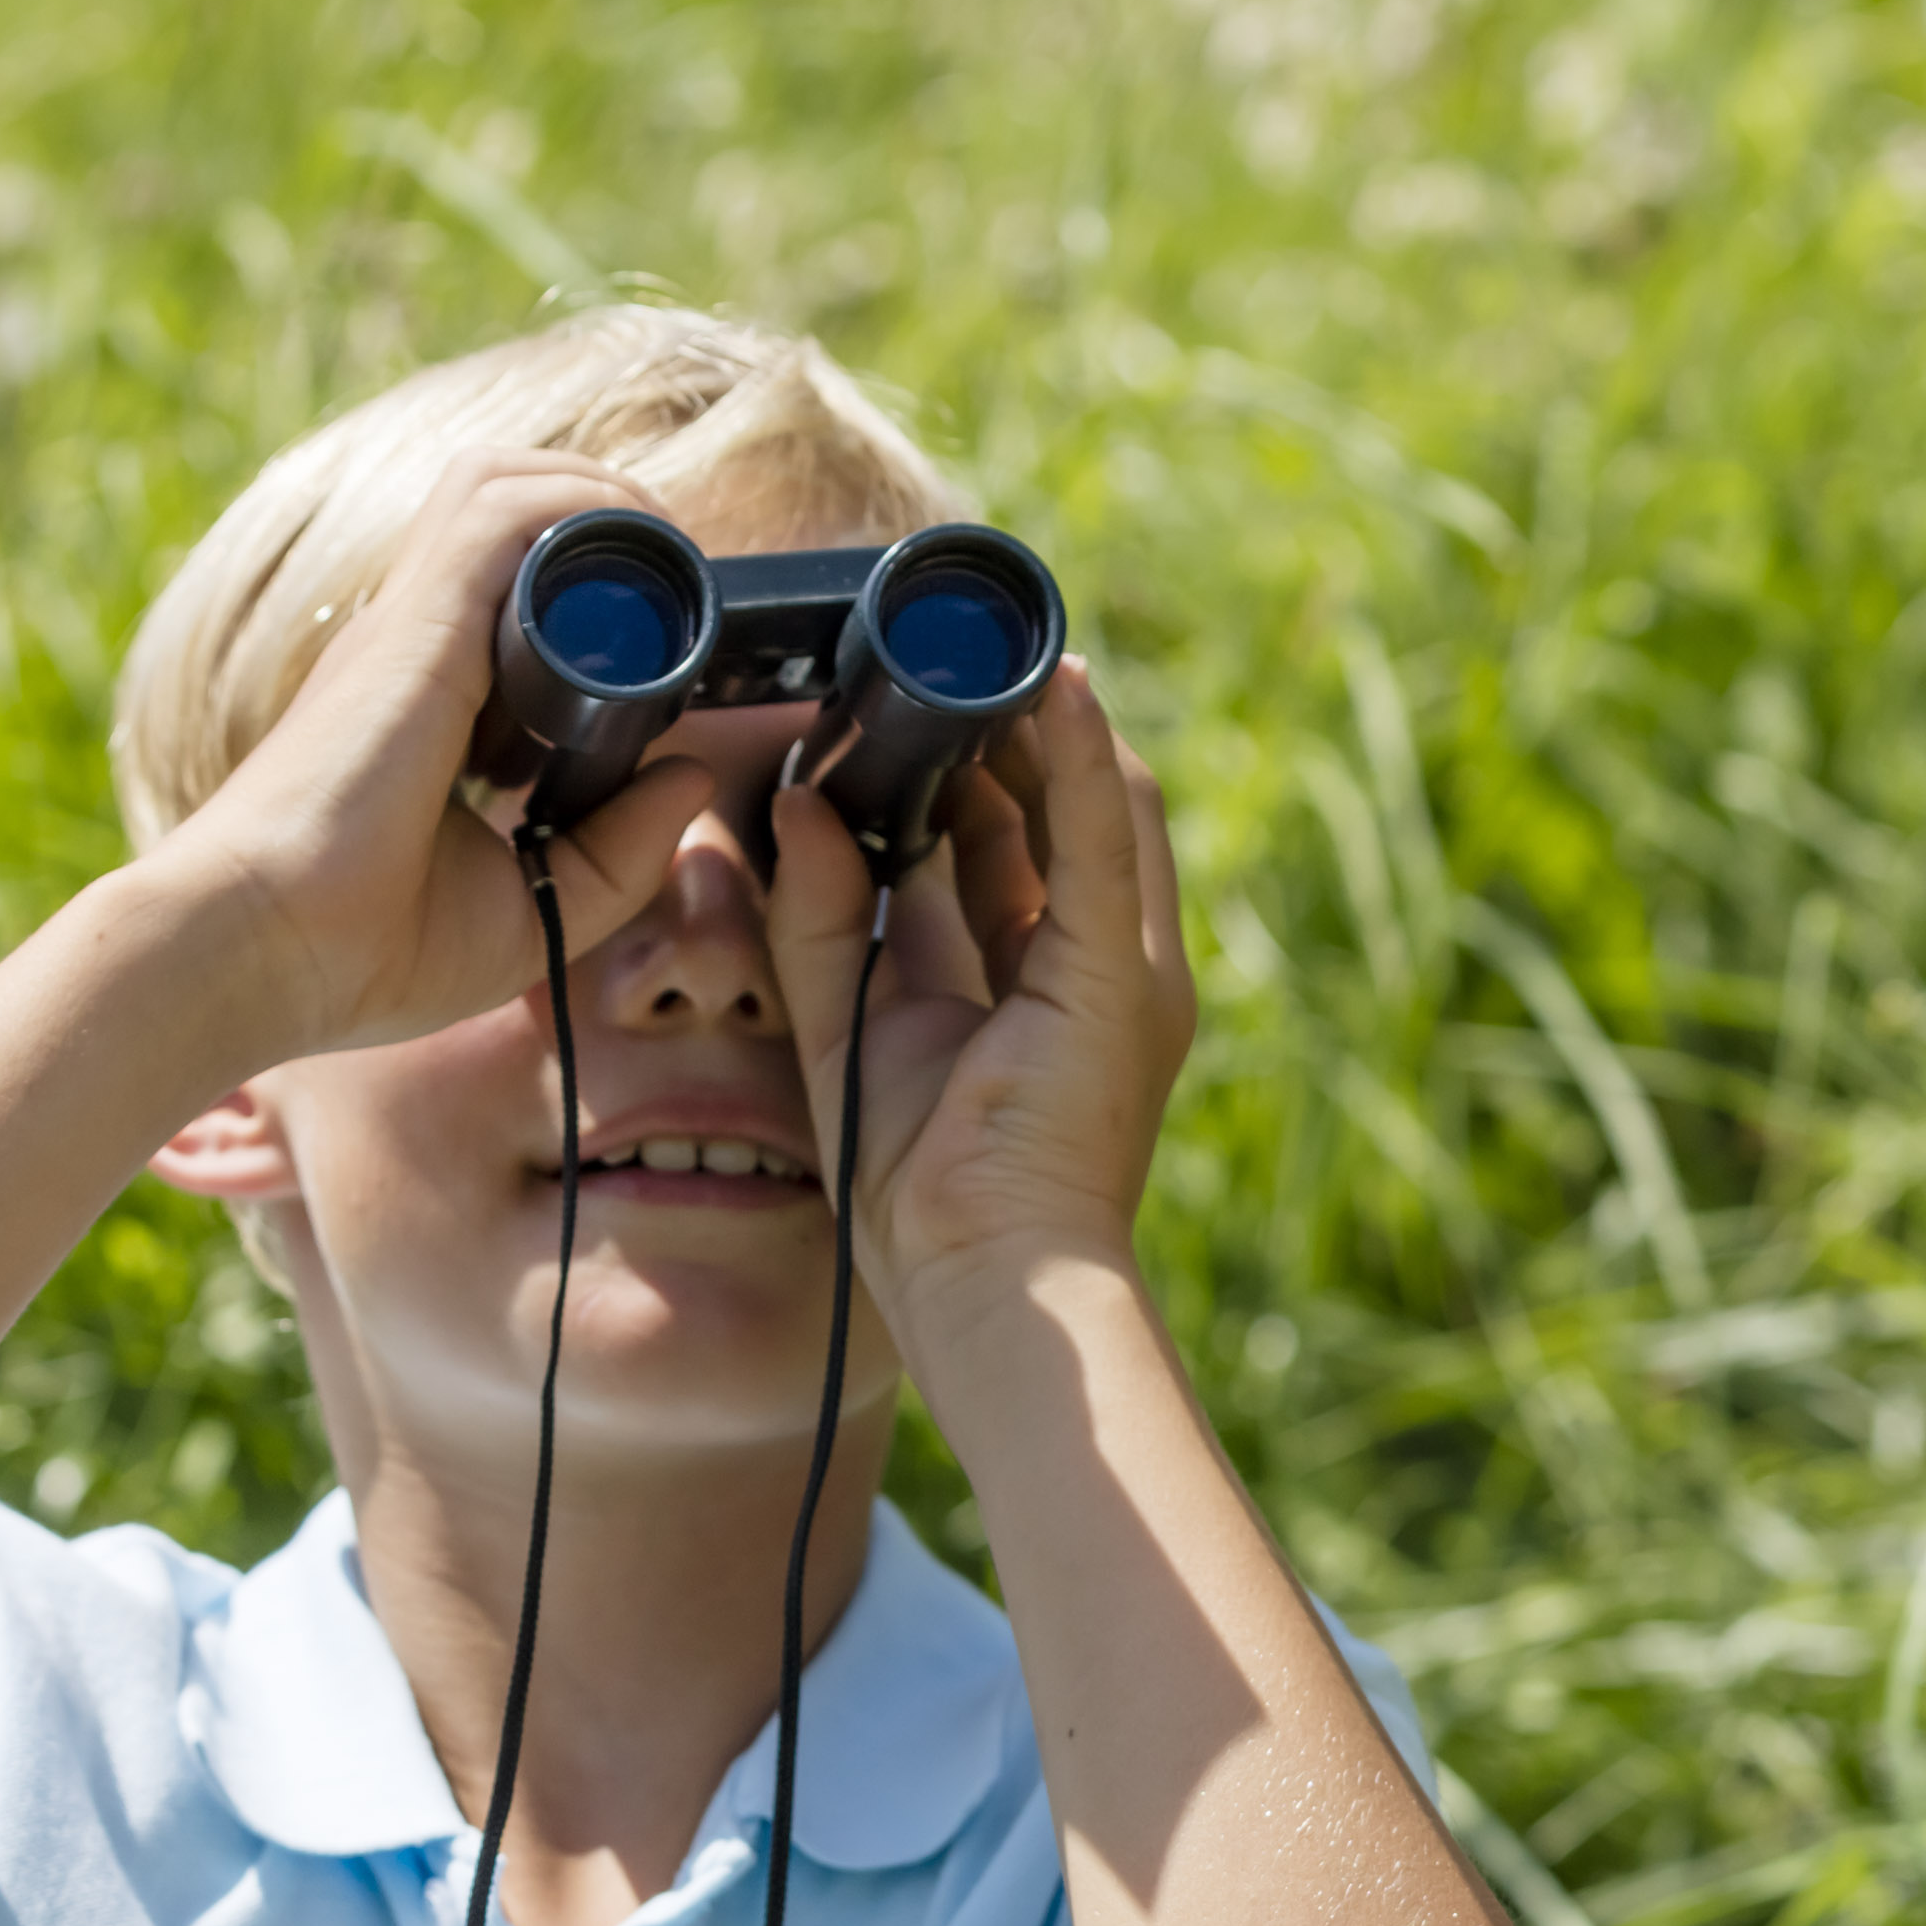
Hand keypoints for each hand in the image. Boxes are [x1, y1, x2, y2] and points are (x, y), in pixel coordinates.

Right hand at [138, 446, 717, 1063]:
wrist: (261, 951)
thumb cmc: (366, 951)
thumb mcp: (532, 911)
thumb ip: (621, 852)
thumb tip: (694, 775)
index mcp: (431, 702)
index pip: (509, 594)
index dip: (597, 590)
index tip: (674, 634)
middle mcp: (418, 648)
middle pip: (506, 512)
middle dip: (608, 515)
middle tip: (686, 576)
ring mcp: (411, 628)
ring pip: (500, 486)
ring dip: (598, 494)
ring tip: (672, 548)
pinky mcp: (417, 627)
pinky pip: (499, 515)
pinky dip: (578, 506)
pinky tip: (639, 536)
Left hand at [754, 660, 1195, 1326]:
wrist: (982, 1283)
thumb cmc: (919, 1193)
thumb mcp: (844, 1028)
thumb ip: (823, 920)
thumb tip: (804, 804)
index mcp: (1026, 986)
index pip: (1004, 849)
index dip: (962, 773)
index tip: (899, 704)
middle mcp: (1085, 965)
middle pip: (1049, 814)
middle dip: (998, 733)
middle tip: (931, 652)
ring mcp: (1117, 968)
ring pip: (1091, 806)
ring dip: (1044, 723)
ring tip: (988, 641)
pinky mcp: (1121, 977)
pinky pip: (1105, 840)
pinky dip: (1084, 757)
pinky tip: (1058, 683)